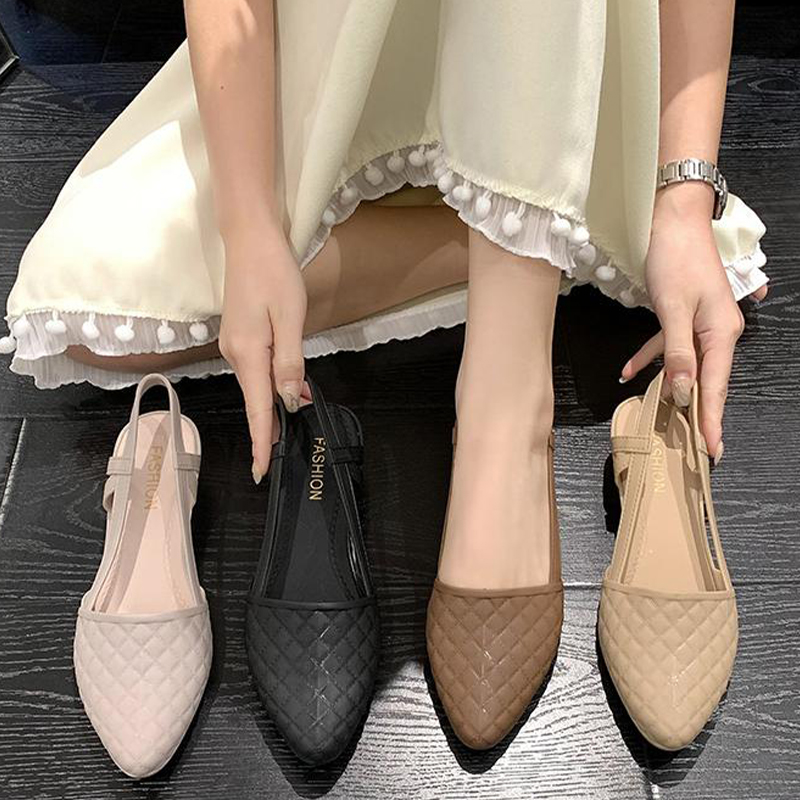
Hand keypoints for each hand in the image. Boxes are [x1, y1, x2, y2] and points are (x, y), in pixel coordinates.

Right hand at [217, 218, 307, 482]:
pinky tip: (291, 385)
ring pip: (257, 384)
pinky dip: (272, 382)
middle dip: (270, 426)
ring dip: (275, 403)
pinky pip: (257, 368)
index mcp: (248, 353)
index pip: (257, 408)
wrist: (251, 239)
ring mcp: (234, 345)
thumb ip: (290, 363)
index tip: (261, 471)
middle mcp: (235, 354)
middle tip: (284, 453)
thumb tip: (289, 400)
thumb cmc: (275, 274)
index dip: (262, 441)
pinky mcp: (240, 336)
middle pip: (255, 399)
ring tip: (296, 418)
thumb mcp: (291, 318)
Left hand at [621, 184, 765, 460]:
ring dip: (671, 388)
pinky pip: (669, 345)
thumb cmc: (677, 261)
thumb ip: (678, 354)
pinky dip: (650, 358)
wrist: (673, 220)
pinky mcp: (683, 315)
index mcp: (721, 333)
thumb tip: (684, 392)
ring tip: (664, 420)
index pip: (715, 386)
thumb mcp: (674, 311)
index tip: (711, 450)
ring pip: (686, 366)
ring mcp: (701, 324)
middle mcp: (717, 332)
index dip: (711, 419)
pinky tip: (628, 373)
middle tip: (694, 448)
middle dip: (697, 412)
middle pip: (706, 380)